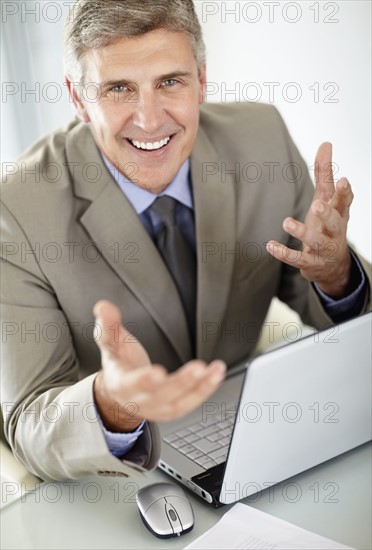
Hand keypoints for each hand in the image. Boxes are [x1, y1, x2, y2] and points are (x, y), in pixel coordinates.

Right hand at [93, 300, 225, 431]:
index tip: (158, 372)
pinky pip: (190, 402)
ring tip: (214, 371)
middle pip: (160, 395)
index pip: (131, 384)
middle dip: (180, 383)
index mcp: (121, 383)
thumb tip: (103, 306)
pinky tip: (215, 375)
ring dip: (199, 388)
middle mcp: (139, 400)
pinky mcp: (172, 409)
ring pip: (179, 402)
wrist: (120, 391)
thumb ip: (109, 324)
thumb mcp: (111, 341)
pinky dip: (205, 390)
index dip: (144, 380)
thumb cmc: (119, 362)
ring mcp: (157, 408)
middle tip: (198, 368)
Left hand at [267, 142, 353, 297]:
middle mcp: (334, 232)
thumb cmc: (327, 226)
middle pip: (334, 223)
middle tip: (317, 205)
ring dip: (302, 232)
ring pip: (316, 242)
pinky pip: (298, 259)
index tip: (343, 181)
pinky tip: (270, 246)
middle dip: (326, 214)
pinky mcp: (311, 264)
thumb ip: (325, 173)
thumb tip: (326, 143)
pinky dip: (284, 253)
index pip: (344, 202)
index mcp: (339, 214)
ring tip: (286, 222)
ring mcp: (324, 250)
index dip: (345, 193)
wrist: (333, 266)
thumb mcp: (326, 200)